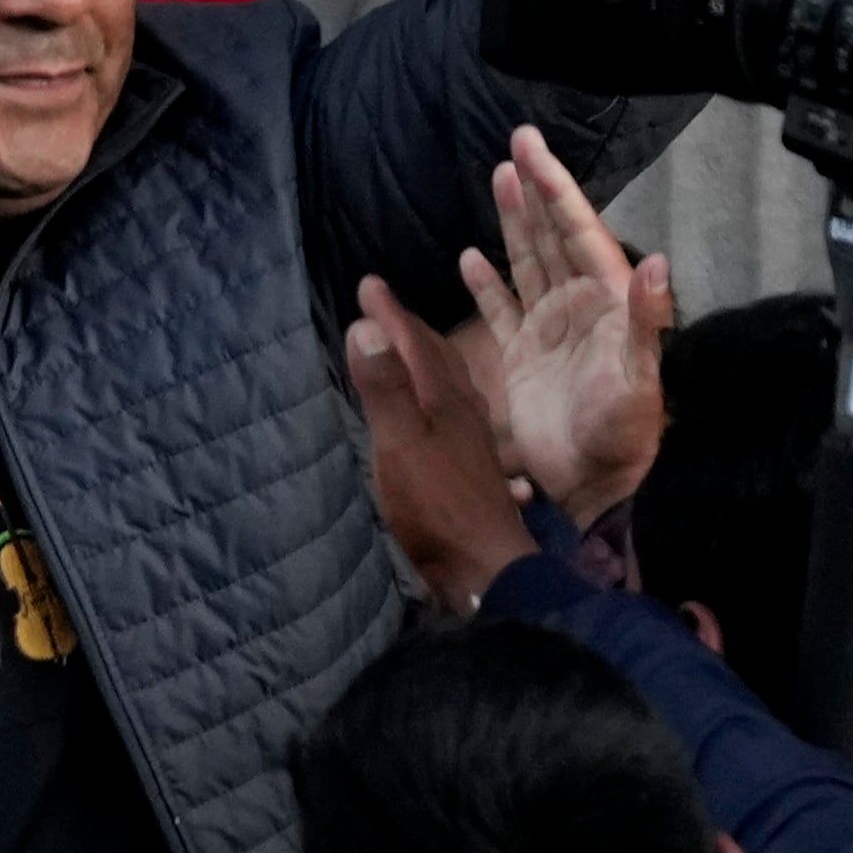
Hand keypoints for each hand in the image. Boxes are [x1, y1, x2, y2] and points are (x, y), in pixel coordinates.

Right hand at [348, 273, 539, 610]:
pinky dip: (438, 403)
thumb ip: (385, 389)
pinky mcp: (473, 473)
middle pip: (438, 360)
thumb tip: (366, 327)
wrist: (486, 569)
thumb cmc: (439, 506)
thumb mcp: (401, 444)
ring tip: (409, 353)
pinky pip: (454, 419)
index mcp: (446, 401)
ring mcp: (473, 445)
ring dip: (428, 365)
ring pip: (450, 389)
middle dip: (408, 331)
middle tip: (383, 309)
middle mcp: (464, 415)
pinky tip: (440, 417)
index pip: (416, 343)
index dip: (390, 314)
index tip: (368, 283)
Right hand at [453, 125, 673, 520]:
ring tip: (499, 178)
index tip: (532, 147)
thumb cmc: (623, 434)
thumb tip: (657, 263)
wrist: (592, 486)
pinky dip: (485, 284)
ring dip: (514, 223)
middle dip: (535, 190)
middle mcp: (578, 306)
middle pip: (552, 235)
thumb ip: (646, 319)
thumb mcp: (639, 377)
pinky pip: (502, 309)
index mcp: (606, 301)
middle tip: (517, 141)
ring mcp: (548, 330)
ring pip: (527, 261)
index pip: (578, 230)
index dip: (556, 187)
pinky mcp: (522, 358)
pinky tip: (469, 257)